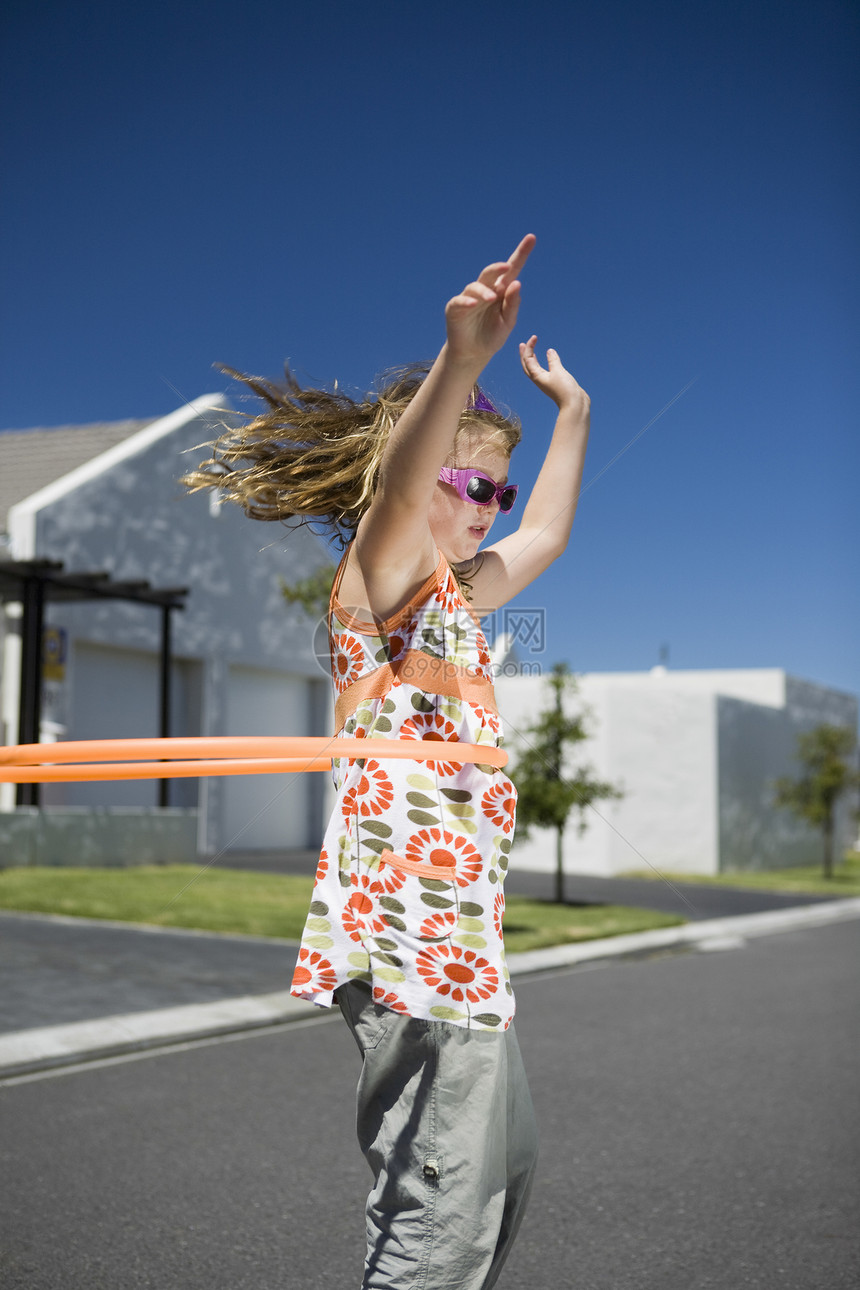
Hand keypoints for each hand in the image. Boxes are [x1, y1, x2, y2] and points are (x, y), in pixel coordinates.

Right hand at [444, 234, 535, 365]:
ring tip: (492, 297)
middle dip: (499, 267)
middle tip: (507, 267)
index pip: (512, 270)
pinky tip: (473, 303)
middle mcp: (485, 290)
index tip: (531, 238)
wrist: (473, 354)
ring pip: (476, 286)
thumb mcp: (507, 322)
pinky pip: (460, 300)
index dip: (521, 254)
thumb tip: (517, 283)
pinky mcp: (455, 307)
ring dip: (484, 291)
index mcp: (501, 291)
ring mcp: (469, 297)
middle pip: (491, 272)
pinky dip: (467, 300)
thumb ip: (512, 304)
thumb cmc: (492, 336)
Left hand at [519, 336, 589, 415]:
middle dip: (524, 354)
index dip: (529, 347)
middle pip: (527, 365)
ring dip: (531, 359)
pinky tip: (548, 360)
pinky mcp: (554, 383)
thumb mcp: (558, 371)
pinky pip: (544, 371)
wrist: (574, 404)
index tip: (534, 337)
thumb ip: (553, 360)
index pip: (528, 359)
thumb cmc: (565, 389)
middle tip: (523, 344)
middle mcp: (539, 379)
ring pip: (534, 369)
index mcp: (537, 376)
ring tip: (531, 351)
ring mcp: (546, 382)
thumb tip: (549, 351)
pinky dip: (542, 364)